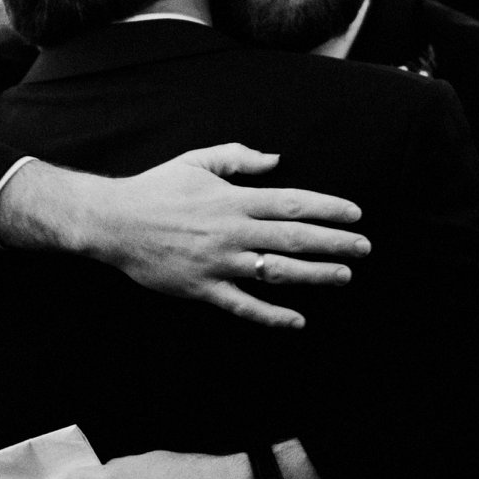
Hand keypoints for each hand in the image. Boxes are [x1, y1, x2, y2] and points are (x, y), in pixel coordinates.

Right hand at [71, 144, 368, 328]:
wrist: (114, 222)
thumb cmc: (157, 188)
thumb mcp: (197, 161)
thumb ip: (238, 158)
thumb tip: (276, 160)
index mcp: (233, 199)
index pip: (292, 203)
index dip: (328, 208)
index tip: (355, 214)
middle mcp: (232, 231)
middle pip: (294, 237)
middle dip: (334, 242)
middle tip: (364, 247)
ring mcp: (219, 263)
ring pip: (276, 271)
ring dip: (314, 276)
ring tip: (344, 276)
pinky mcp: (203, 288)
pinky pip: (244, 306)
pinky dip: (272, 314)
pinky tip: (298, 320)